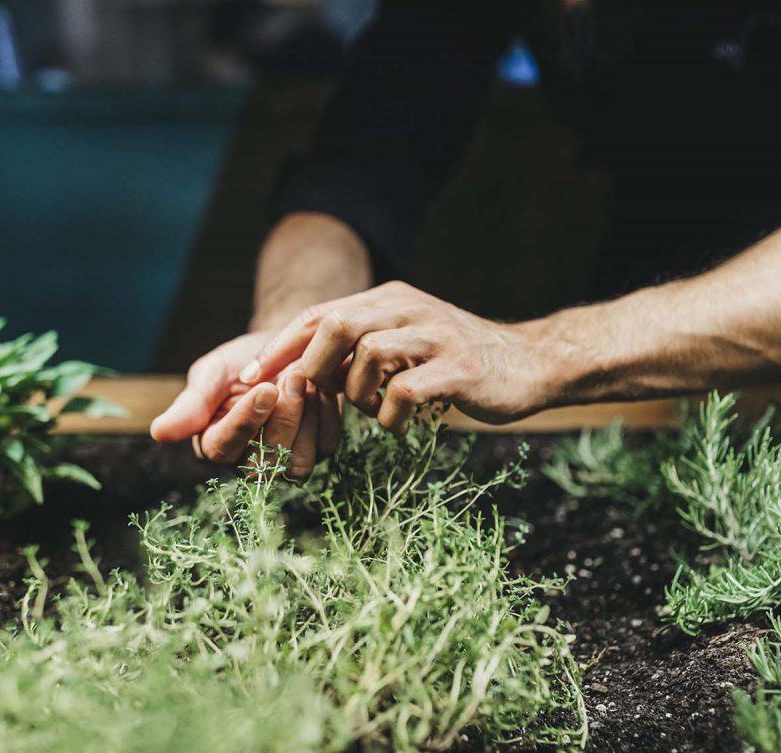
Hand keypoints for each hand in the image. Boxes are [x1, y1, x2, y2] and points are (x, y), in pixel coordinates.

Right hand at [149, 332, 341, 477]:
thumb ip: (191, 403)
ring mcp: (283, 461)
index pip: (223, 447)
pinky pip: (325, 448)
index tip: (265, 387)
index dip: (245, 421)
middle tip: (292, 378)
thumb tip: (159, 432)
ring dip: (306, 421)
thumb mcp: (213, 373)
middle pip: (264, 464)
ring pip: (297, 465)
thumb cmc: (242, 361)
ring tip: (306, 382)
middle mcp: (248, 461)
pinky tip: (321, 389)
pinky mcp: (315, 451)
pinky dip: (326, 417)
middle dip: (282, 420)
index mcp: (214, 442)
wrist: (285, 348)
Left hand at [239, 281, 559, 431]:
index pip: (319, 313)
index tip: (250, 380)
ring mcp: (434, 336)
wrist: (530, 364)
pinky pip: (403, 391)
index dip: (279, 347)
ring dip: (356, 394)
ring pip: (366, 356)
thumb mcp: (406, 342)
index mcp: (390, 299)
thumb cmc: (458, 362)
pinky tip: (400, 424)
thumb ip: (361, 347)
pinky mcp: (457, 368)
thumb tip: (300, 371)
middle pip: (335, 324)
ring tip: (373, 410)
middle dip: (310, 367)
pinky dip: (390, 415)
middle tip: (312, 399)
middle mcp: (409, 308)